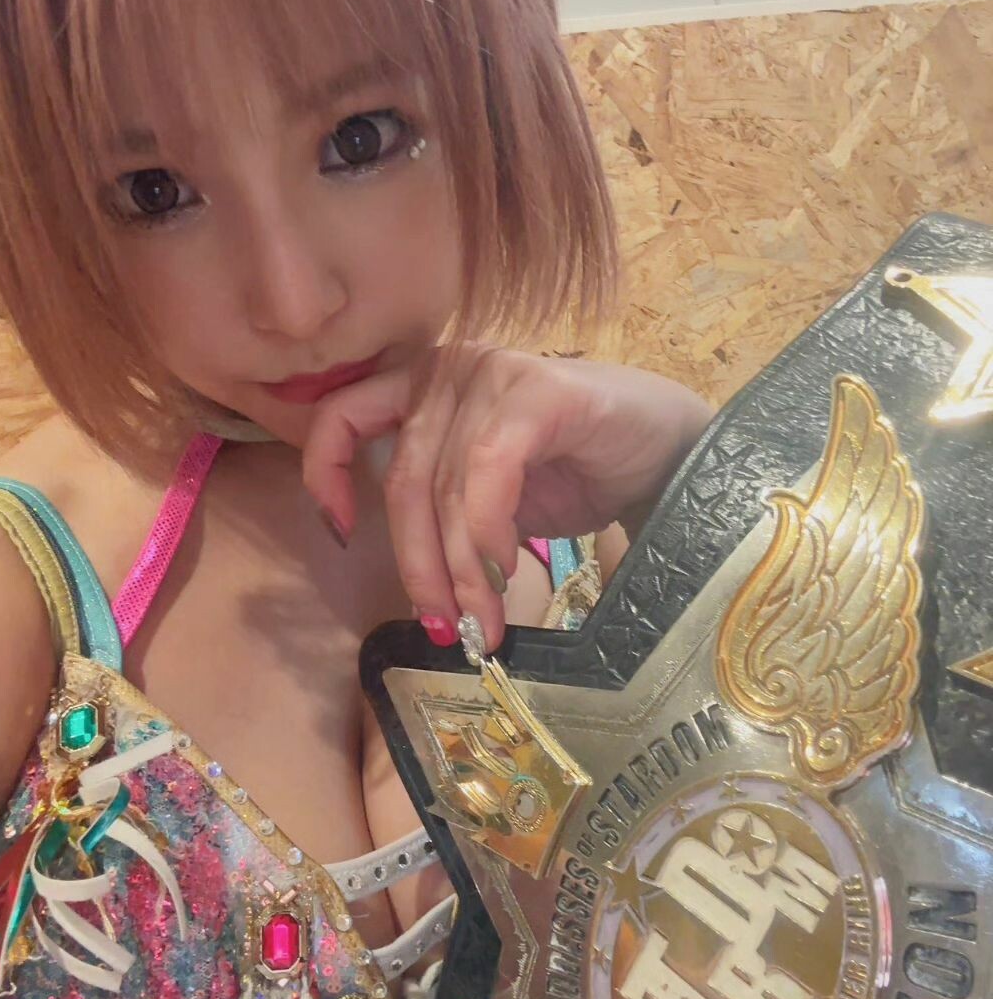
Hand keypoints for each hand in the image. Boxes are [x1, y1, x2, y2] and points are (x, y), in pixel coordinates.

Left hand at [302, 344, 710, 650]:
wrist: (672, 452)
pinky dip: (489, 531)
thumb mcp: (491, 496)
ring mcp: (491, 370)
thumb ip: (445, 512)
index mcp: (424, 386)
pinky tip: (509, 568)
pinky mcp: (536, 389)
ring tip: (486, 622)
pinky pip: (487, 472)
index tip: (343, 535)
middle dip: (420, 567)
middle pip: (403, 480)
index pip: (342, 418)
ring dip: (462, 571)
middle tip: (446, 629)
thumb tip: (423, 593)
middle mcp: (448, 368)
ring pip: (446, 488)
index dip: (327, 477)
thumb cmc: (579, 471)